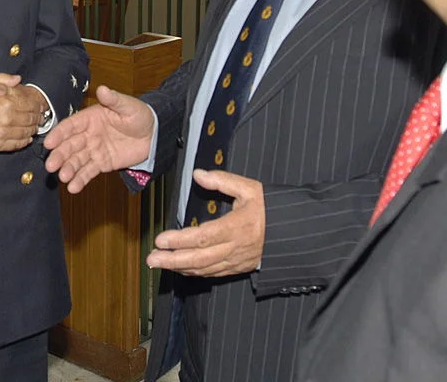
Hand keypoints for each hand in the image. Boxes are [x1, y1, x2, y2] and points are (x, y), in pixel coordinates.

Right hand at [0, 73, 43, 151]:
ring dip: (33, 129)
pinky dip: (25, 141)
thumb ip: (3, 79)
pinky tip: (26, 137)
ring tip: (34, 125)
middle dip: (38, 117)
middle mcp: (7, 119)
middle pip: (31, 119)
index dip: (38, 105)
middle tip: (40, 115)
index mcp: (6, 103)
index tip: (40, 104)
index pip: (30, 105)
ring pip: (27, 132)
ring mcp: (4, 134)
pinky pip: (18, 144)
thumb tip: (18, 79)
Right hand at [44, 85, 154, 192]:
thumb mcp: (128, 106)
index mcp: (91, 118)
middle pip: (69, 145)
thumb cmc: (140, 116)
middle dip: (59, 155)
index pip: (71, 126)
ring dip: (68, 168)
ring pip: (77, 160)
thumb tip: (102, 89)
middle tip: (51, 165)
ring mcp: (94, 150)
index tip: (49, 142)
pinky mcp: (101, 163)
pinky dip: (80, 179)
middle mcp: (88, 134)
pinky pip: (88, 172)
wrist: (154, 135)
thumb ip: (114, 99)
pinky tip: (73, 187)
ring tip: (63, 177)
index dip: (59, 134)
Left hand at [146, 169, 264, 276]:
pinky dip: (194, 273)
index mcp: (237, 227)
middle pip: (199, 258)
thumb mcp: (249, 188)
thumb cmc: (272, 208)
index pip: (202, 237)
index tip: (161, 239)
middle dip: (172, 260)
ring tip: (159, 263)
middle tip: (151, 258)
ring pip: (204, 269)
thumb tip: (198, 174)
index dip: (180, 240)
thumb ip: (222, 180)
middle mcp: (235, 248)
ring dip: (179, 268)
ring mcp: (236, 261)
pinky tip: (180, 268)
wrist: (295, 233)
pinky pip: (213, 273)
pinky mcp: (238, 267)